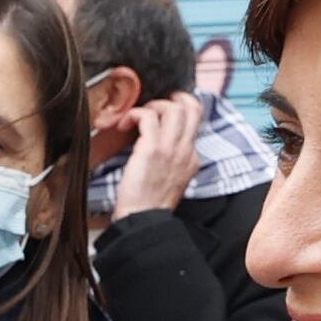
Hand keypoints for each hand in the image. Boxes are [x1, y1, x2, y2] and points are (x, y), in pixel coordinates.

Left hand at [110, 94, 199, 219]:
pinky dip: (134, 114)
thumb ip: (171, 161)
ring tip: (137, 118)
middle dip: (172, 99)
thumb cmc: (149, 204)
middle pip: (192, 108)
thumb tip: (157, 144)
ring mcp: (171, 149)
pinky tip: (124, 125)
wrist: (143, 221)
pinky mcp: (152, 149)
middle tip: (153, 107)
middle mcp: (185, 151)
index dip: (179, 111)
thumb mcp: (171, 181)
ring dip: (152, 106)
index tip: (163, 113)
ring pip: (174, 107)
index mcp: (191, 159)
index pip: (195, 122)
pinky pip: (148, 116)